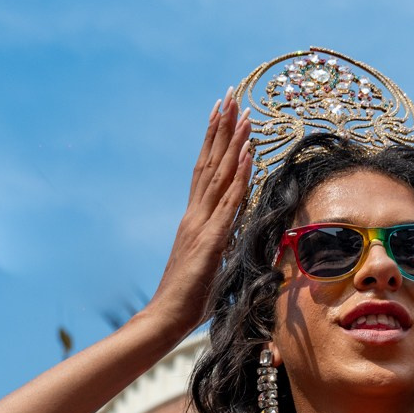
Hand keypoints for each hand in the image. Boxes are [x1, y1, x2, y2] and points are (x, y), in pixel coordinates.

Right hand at [147, 93, 251, 341]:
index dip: (214, 143)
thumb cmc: (188, 302)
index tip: (222, 114)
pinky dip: (239, 174)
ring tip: (241, 111)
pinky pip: (229, 200)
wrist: (166, 317)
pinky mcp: (211, 239)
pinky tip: (248, 152)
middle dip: (221, 127)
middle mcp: (195, 215)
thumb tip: (236, 242)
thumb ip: (221, 251)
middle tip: (230, 95)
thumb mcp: (211, 269)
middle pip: (209, 162)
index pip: (205, 173)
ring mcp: (201, 224)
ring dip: (232, 141)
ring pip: (219, 174)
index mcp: (194, 221)